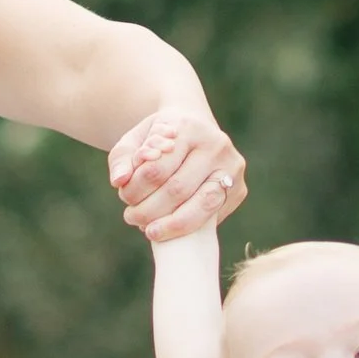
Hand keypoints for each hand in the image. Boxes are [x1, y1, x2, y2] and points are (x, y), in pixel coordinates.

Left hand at [108, 108, 246, 242]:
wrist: (195, 126)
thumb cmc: (160, 137)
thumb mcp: (136, 139)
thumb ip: (121, 158)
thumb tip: (119, 181)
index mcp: (188, 127)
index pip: (156, 169)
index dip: (135, 190)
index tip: (124, 196)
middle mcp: (216, 145)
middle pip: (177, 190)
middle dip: (149, 211)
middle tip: (131, 217)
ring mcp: (232, 168)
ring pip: (201, 207)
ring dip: (171, 226)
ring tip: (149, 231)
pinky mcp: (239, 189)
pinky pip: (213, 216)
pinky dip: (189, 227)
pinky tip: (170, 227)